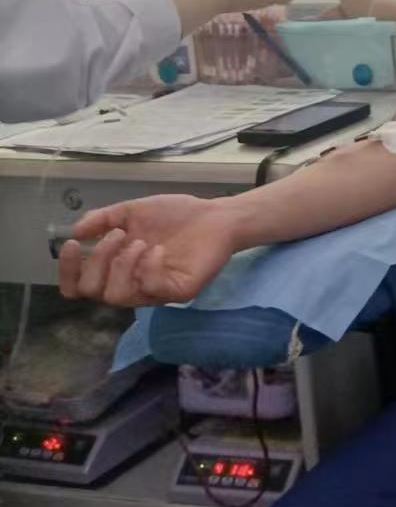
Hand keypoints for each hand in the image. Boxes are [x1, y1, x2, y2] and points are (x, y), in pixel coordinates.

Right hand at [57, 194, 239, 306]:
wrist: (217, 215)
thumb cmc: (175, 216)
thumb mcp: (132, 211)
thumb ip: (103, 219)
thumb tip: (75, 231)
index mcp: (117, 269)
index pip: (79, 286)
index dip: (67, 271)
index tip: (70, 244)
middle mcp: (132, 285)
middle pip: (94, 291)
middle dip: (98, 261)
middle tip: (119, 235)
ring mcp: (155, 292)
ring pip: (118, 296)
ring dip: (122, 265)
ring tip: (140, 242)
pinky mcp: (179, 292)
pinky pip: (152, 290)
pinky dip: (149, 268)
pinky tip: (159, 250)